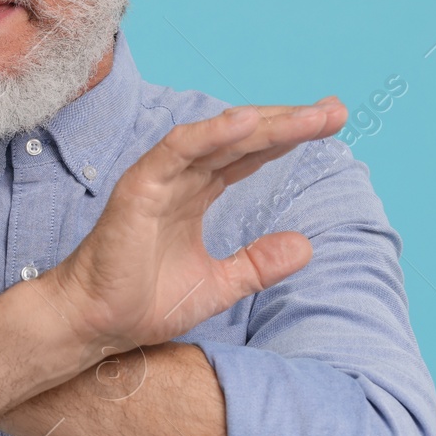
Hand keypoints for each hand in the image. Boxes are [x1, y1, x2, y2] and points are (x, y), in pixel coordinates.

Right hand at [39, 99, 348, 360]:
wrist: (98, 324)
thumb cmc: (143, 302)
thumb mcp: (219, 285)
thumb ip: (258, 263)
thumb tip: (306, 246)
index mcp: (195, 194)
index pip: (248, 155)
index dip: (288, 139)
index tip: (332, 125)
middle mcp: (180, 179)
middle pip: (241, 139)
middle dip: (289, 123)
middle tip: (336, 111)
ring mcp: (160, 180)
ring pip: (218, 139)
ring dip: (264, 124)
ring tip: (310, 117)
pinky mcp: (140, 189)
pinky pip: (177, 151)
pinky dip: (210, 134)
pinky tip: (246, 122)